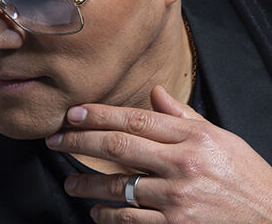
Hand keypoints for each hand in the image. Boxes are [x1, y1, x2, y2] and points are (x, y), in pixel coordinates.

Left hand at [45, 85, 271, 222]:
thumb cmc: (247, 177)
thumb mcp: (220, 138)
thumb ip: (183, 115)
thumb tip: (155, 91)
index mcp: (192, 137)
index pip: (134, 119)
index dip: (99, 115)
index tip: (73, 113)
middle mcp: (182, 164)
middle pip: (118, 146)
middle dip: (80, 140)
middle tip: (55, 139)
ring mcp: (177, 198)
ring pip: (119, 185)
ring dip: (87, 183)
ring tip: (70, 181)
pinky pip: (132, 220)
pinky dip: (109, 216)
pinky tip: (97, 212)